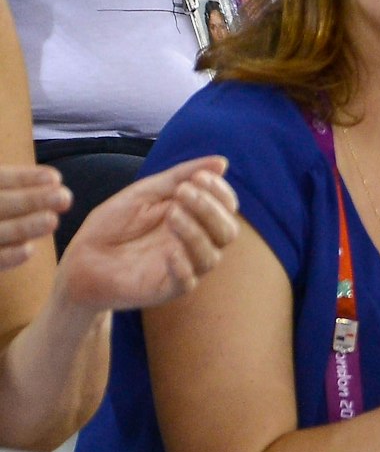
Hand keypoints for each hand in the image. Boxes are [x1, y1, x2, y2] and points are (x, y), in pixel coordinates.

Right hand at [0, 165, 69, 270]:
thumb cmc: (3, 210)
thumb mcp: (5, 198)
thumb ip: (12, 186)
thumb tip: (51, 178)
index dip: (22, 179)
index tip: (55, 178)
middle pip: (0, 204)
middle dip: (31, 200)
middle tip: (65, 197)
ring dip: (24, 226)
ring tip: (52, 220)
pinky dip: (8, 256)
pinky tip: (29, 250)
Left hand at [54, 157, 239, 311]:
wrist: (80, 260)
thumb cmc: (112, 226)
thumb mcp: (144, 193)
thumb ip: (180, 177)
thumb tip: (222, 162)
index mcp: (194, 220)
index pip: (226, 208)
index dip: (220, 192)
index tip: (198, 178)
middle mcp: (195, 245)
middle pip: (227, 232)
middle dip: (210, 209)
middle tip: (183, 193)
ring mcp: (184, 267)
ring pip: (211, 256)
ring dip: (196, 232)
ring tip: (171, 214)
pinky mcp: (167, 289)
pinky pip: (187, 282)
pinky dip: (183, 266)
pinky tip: (169, 252)